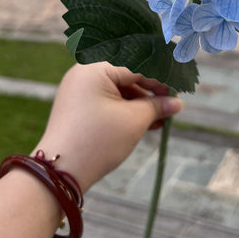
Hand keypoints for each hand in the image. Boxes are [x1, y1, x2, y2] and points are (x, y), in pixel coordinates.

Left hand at [32, 62, 182, 192]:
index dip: (162, 78)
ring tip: (162, 118)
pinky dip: (127, 109)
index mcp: (95, 67)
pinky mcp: (78, 106)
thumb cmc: (98, 141)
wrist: (58, 173)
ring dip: (141, 102)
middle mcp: (84, 72)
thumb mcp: (134, 121)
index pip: (137, 65)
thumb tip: (178, 103)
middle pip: (127, 74)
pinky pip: (108, 100)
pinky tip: (146, 122)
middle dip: (152, 91)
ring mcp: (79, 89)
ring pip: (119, 88)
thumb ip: (158, 106)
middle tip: (173, 104)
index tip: (180, 89)